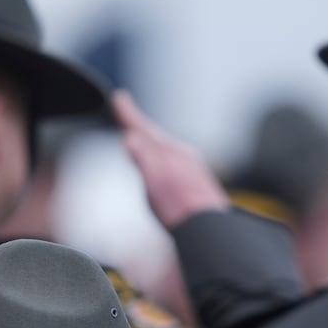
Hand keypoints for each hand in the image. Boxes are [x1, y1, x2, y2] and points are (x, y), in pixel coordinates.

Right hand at [112, 89, 228, 230]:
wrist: (209, 230)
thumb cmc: (180, 208)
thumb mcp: (154, 177)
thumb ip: (142, 154)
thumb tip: (129, 137)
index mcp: (170, 151)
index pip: (143, 128)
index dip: (128, 114)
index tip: (118, 98)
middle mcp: (183, 156)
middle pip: (153, 135)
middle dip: (138, 124)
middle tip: (126, 109)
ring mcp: (191, 169)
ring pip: (164, 147)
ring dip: (149, 140)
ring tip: (139, 134)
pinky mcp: (195, 184)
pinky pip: (171, 160)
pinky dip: (159, 156)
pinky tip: (160, 166)